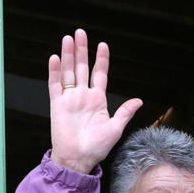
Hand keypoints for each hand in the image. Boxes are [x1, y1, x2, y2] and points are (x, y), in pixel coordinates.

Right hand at [47, 29, 142, 173]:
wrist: (78, 160)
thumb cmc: (96, 147)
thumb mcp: (115, 128)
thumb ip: (124, 112)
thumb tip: (138, 100)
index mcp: (97, 100)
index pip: (99, 74)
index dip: (101, 60)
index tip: (103, 45)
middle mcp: (83, 96)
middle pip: (81, 68)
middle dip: (81, 50)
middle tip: (80, 32)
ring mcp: (69, 99)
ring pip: (68, 72)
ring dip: (68, 55)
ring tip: (68, 38)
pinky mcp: (57, 105)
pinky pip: (55, 85)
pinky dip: (54, 71)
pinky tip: (55, 58)